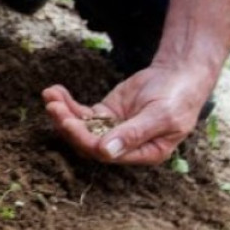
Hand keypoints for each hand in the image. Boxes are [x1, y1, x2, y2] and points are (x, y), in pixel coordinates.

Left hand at [42, 62, 214, 164]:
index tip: (69, 122)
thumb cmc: (178, 97)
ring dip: (63, 113)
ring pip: (81, 127)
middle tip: (53, 107)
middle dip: (68, 125)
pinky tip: (55, 91)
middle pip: (88, 142)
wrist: (180, 74)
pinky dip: (67, 103)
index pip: (106, 154)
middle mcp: (123, 146)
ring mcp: (112, 130)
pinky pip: (82, 113)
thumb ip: (133, 134)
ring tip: (50, 96)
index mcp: (142, 153)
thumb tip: (105, 152)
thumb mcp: (161, 116)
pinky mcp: (106, 114)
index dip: (85, 140)